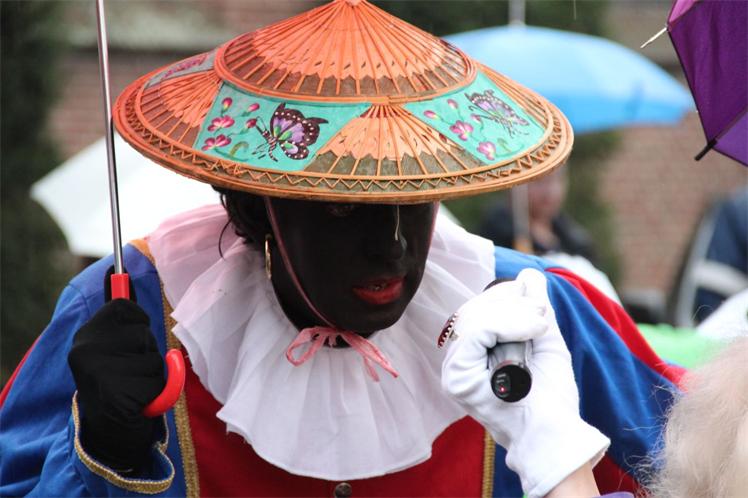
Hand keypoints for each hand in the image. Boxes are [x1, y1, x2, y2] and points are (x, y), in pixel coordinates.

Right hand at [68, 299, 164, 473]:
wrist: (107, 426)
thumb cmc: (118, 378)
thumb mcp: (112, 343)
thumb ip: (119, 315)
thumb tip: (118, 270)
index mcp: (85, 335)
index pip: (124, 306)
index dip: (137, 320)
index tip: (130, 338)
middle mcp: (87, 350)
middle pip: (144, 333)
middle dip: (147, 351)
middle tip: (129, 369)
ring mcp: (101, 373)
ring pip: (154, 359)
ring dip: (153, 373)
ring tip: (133, 384)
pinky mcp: (119, 394)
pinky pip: (158, 381)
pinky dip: (155, 391)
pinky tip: (137, 400)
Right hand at [442, 269, 608, 497]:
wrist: (555, 434)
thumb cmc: (551, 397)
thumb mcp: (544, 340)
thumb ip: (534, 308)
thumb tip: (528, 274)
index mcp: (473, 354)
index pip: (478, 311)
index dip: (506, 297)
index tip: (539, 308)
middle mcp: (456, 361)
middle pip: (474, 310)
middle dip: (511, 302)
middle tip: (541, 314)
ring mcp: (454, 370)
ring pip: (474, 316)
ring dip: (514, 312)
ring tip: (540, 325)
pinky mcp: (458, 377)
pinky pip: (476, 330)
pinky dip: (508, 322)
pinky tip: (534, 330)